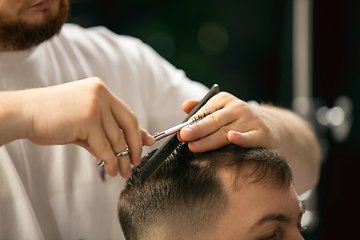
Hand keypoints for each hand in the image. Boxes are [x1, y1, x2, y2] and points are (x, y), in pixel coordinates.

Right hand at [19, 78, 153, 177]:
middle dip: (135, 146)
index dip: (138, 132)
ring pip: (116, 138)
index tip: (147, 144)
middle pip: (128, 124)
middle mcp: (101, 94)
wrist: (25, 114)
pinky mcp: (87, 119)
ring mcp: (95, 105)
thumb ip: (107, 130)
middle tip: (136, 162)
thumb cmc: (53, 118)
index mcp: (101, 91)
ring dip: (122, 158)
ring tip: (124, 171)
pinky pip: (104, 145)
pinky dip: (110, 160)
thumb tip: (128, 144)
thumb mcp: (84, 122)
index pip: (127, 113)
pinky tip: (111, 169)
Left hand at [178, 92, 280, 151]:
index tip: (178, 132)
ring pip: (226, 132)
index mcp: (224, 100)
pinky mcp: (262, 133)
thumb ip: (202, 109)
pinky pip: (249, 137)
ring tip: (194, 146)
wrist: (271, 125)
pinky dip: (241, 138)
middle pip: (213, 121)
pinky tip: (232, 138)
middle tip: (183, 136)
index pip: (204, 112)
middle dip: (197, 129)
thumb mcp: (221, 110)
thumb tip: (185, 105)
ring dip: (209, 140)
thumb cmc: (238, 120)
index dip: (191, 123)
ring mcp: (250, 120)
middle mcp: (237, 108)